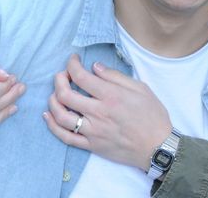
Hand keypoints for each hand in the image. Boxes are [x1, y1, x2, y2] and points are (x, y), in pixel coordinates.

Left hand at [44, 55, 171, 170]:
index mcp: (111, 96)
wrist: (157, 147)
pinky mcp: (91, 145)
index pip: (81, 76)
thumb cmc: (152, 115)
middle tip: (62, 75)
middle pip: (65, 94)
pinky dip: (53, 126)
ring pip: (61, 116)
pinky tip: (49, 115)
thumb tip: (95, 67)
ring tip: (55, 93)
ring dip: (53, 101)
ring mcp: (93, 131)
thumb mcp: (140, 88)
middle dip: (59, 80)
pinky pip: (66, 137)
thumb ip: (116, 76)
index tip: (73, 60)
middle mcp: (98, 113)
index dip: (72, 64)